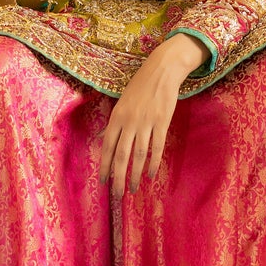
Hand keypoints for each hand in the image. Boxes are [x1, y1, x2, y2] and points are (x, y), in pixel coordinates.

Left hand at [100, 34, 205, 198]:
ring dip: (135, 174)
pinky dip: (153, 163)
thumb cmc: (140, 86)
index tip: (103, 181)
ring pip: (138, 154)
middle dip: (118, 177)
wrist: (162, 70)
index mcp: (116, 116)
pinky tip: (150, 175)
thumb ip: (117, 122)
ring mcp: (146, 122)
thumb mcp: (122, 102)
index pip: (107, 146)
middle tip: (116, 195)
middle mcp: (129, 121)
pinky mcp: (162, 122)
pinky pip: (156, 147)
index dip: (104, 165)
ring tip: (133, 189)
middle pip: (121, 155)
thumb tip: (109, 141)